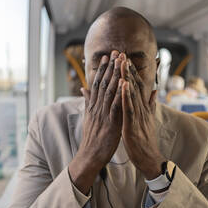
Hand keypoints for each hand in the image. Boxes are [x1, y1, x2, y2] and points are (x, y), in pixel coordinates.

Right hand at [69, 51, 123, 193]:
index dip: (103, 69)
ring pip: (109, 91)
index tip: (107, 57)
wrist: (89, 155)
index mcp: (93, 106)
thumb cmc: (91, 137)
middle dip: (110, 67)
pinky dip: (120, 94)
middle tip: (115, 52)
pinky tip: (124, 83)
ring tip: (119, 61)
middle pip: (103, 83)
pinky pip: (115, 106)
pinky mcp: (110, 122)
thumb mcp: (88, 117)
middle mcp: (97, 107)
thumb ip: (87, 101)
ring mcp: (103, 114)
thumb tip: (84, 88)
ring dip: (115, 75)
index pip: (98, 84)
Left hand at [121, 59, 164, 179]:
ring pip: (132, 93)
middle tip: (122, 53)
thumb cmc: (145, 140)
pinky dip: (126, 95)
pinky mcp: (133, 124)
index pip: (136, 86)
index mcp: (142, 107)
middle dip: (128, 69)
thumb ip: (151, 105)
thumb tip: (154, 92)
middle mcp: (141, 108)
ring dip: (127, 77)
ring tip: (122, 62)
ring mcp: (138, 116)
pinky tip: (123, 84)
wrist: (149, 158)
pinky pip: (129, 108)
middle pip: (134, 85)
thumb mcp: (148, 119)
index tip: (124, 58)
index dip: (130, 72)